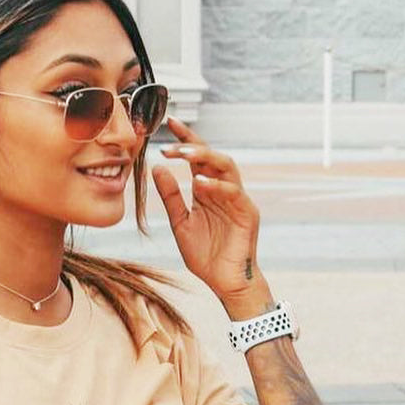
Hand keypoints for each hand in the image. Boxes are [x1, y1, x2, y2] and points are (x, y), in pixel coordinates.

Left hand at [152, 117, 270, 314]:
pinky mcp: (247, 214)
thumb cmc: (205, 255)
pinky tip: (199, 183)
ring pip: (227, 167)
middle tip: (171, 141)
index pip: (198, 157)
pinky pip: (234, 193)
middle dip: (194, 144)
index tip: (169, 121)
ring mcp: (237, 200)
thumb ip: (170, 196)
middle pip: (213, 156)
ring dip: (206, 157)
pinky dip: (217, 185)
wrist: (224, 283)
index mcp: (207, 189)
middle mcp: (224, 189)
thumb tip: (157, 168)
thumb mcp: (180, 223)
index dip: (186, 138)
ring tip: (184, 152)